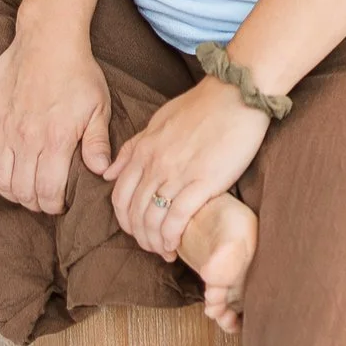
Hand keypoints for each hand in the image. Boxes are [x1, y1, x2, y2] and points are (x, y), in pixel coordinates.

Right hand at [0, 21, 112, 212]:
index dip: (53, 206)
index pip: (48, 191)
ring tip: (24, 192)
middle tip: (43, 200)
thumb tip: (101, 173)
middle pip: (23, 190)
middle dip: (35, 203)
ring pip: (0, 180)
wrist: (47, 39)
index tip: (60, 205)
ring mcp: (3, 128)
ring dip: (12, 193)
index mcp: (56, 138)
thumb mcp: (98, 107)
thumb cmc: (78, 73)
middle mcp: (26, 137)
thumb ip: (98, 143)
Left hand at [107, 77, 268, 262]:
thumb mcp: (159, 121)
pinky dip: (172, 237)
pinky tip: (176, 245)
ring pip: (153, 220)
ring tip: (165, 251)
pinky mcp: (203, 181)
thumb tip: (108, 172)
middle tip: (151, 246)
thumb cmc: (202, 106)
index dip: (124, 220)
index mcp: (144, 150)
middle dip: (139, 236)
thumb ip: (133, 147)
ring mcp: (178, 174)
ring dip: (155, 242)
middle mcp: (155, 164)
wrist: (237, 94)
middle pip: (134, 213)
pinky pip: (178, 218)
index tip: (136, 230)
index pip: (119, 196)